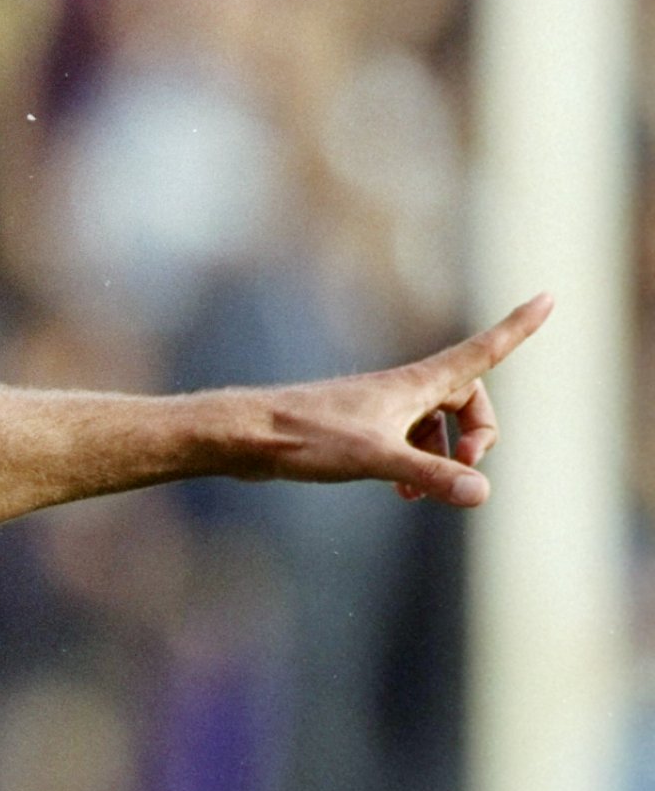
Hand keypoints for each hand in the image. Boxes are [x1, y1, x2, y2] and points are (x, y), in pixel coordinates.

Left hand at [251, 294, 549, 505]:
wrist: (242, 435)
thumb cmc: (303, 437)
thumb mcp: (375, 459)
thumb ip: (429, 475)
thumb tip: (481, 493)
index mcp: (413, 384)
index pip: (480, 351)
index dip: (517, 327)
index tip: (549, 297)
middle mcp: (400, 389)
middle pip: (466, 398)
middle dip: (479, 434)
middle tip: (467, 468)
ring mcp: (377, 407)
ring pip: (435, 423)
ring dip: (443, 456)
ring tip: (422, 493)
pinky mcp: (355, 426)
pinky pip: (407, 437)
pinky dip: (416, 462)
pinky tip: (401, 492)